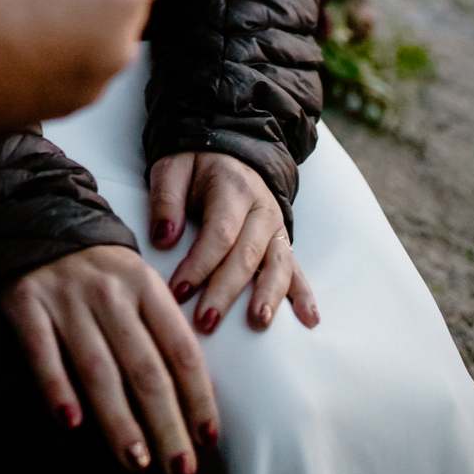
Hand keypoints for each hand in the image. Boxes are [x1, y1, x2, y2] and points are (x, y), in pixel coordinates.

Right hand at [4, 245, 217, 473]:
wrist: (37, 215)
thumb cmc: (99, 266)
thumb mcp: (139, 281)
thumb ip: (161, 327)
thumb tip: (194, 391)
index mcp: (146, 287)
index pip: (181, 349)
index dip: (198, 395)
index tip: (210, 437)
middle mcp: (111, 294)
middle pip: (145, 369)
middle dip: (167, 423)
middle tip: (181, 469)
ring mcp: (67, 300)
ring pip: (99, 369)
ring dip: (120, 421)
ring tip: (138, 461)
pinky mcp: (26, 304)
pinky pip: (44, 353)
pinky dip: (57, 388)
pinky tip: (71, 423)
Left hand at [149, 153, 319, 334]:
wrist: (231, 150)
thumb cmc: (196, 166)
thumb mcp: (172, 168)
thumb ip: (166, 199)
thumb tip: (164, 238)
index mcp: (233, 188)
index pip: (220, 231)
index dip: (200, 263)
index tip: (177, 291)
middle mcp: (261, 208)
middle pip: (248, 254)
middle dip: (226, 290)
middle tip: (206, 321)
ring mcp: (276, 227)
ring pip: (278, 264)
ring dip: (269, 295)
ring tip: (258, 323)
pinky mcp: (281, 242)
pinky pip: (296, 269)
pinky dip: (304, 294)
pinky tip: (309, 320)